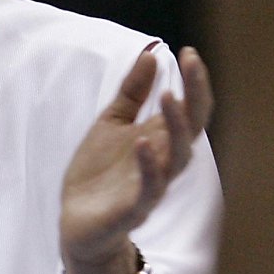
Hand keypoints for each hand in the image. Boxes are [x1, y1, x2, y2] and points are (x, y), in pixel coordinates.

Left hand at [60, 46, 212, 273]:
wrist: (77, 222)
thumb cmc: (100, 172)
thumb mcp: (111, 123)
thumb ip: (133, 92)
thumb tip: (152, 53)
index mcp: (161, 139)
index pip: (190, 109)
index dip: (194, 82)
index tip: (190, 52)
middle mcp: (164, 161)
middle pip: (192, 128)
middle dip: (196, 96)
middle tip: (191, 64)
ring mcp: (152, 186)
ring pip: (177, 158)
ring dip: (176, 127)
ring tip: (169, 97)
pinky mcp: (133, 209)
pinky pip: (149, 190)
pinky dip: (149, 167)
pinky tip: (143, 143)